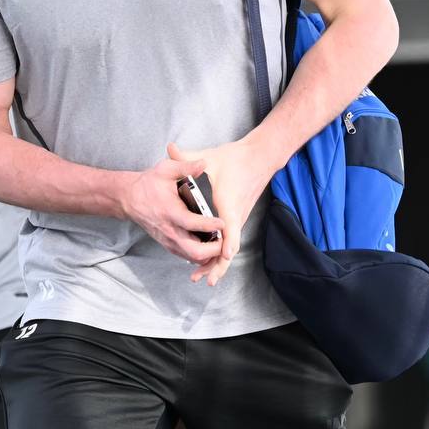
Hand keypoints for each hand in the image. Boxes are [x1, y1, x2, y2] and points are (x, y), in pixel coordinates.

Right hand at [121, 155, 225, 265]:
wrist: (129, 198)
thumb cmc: (148, 184)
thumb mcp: (165, 169)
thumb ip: (185, 166)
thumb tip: (204, 163)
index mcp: (170, 211)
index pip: (192, 223)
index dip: (209, 225)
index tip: (223, 222)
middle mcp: (169, 230)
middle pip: (194, 251)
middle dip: (213, 249)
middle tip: (225, 239)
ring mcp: (168, 240)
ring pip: (192, 257)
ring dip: (209, 254)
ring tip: (221, 243)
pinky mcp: (168, 244)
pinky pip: (186, 256)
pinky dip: (200, 255)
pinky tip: (209, 246)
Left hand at [167, 138, 268, 286]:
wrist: (259, 158)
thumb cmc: (236, 159)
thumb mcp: (210, 158)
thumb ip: (188, 157)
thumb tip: (170, 148)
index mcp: (229, 203)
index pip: (231, 227)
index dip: (228, 242)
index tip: (224, 255)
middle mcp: (236, 215)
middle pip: (230, 247)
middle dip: (218, 264)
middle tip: (205, 280)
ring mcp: (238, 219)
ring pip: (229, 248)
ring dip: (217, 263)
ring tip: (204, 278)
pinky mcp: (237, 219)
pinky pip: (229, 242)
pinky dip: (220, 253)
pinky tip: (208, 262)